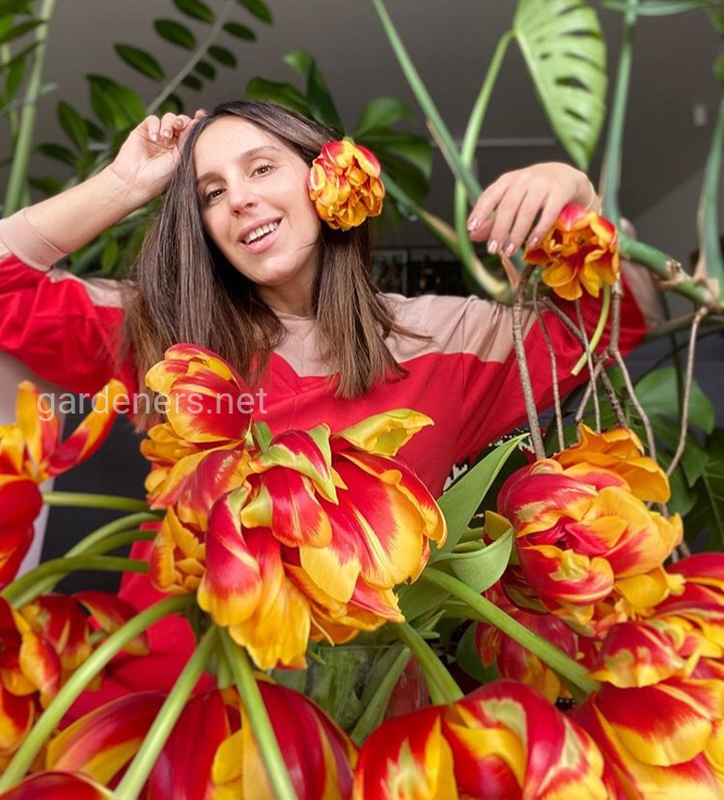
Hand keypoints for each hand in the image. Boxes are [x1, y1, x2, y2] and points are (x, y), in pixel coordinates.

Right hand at [108, 110, 205, 203]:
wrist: (136, 182)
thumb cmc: (159, 178)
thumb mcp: (179, 160)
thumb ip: (187, 142)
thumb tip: (196, 124)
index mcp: (182, 150)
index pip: (191, 132)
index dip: (196, 122)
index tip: (201, 116)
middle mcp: (171, 142)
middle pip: (181, 122)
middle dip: (182, 121)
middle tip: (179, 126)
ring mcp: (158, 136)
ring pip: (168, 119)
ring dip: (168, 124)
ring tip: (165, 137)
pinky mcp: (144, 131)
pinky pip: (152, 120)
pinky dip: (155, 125)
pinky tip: (154, 137)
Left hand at [466, 162, 593, 255]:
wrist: (566, 177)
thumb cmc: (534, 191)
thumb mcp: (512, 200)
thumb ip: (492, 218)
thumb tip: (472, 235)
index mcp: (508, 180)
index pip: (491, 195)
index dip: (480, 211)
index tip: (471, 228)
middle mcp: (524, 179)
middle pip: (508, 206)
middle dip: (499, 229)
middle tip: (493, 249)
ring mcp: (543, 185)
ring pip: (527, 211)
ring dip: (517, 234)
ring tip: (510, 251)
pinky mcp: (559, 193)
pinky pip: (548, 214)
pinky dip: (539, 230)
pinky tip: (531, 243)